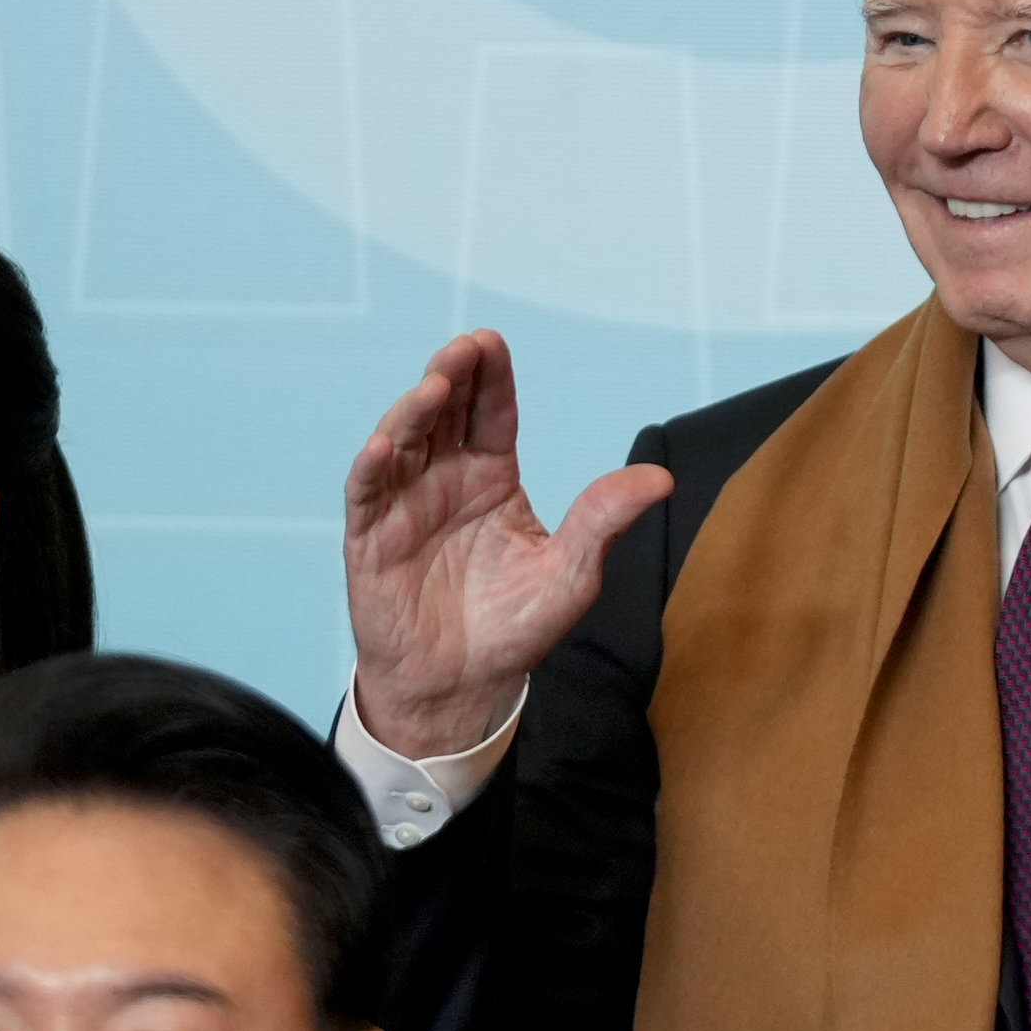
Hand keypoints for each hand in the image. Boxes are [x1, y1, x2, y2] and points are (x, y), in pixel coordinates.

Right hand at [340, 330, 675, 760]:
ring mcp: (403, 504)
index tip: (492, 343)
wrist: (461, 688)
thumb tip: (663, 477)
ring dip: (413, 412)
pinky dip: (373, 467)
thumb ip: (605, 522)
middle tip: (464, 349)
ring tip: (433, 390)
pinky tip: (385, 447)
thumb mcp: (572, 575)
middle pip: (444, 412)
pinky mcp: (370, 538)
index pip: (491, 413)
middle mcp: (445, 479)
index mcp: (492, 477)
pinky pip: (367, 494)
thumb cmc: (515, 628)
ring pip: (403, 440)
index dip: (490, 377)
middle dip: (451, 375)